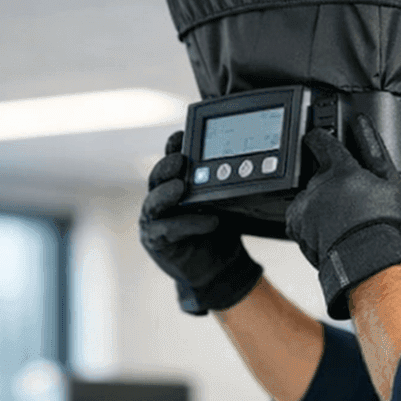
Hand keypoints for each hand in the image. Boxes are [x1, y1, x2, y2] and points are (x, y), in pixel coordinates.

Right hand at [140, 131, 262, 314]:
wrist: (218, 265)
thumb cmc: (219, 227)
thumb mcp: (223, 199)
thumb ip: (222, 181)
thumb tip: (246, 159)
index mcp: (173, 182)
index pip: (170, 160)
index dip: (173, 147)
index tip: (181, 135)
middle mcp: (160, 198)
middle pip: (157, 177)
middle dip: (167, 167)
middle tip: (179, 160)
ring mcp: (154, 220)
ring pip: (154, 202)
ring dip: (166, 193)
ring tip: (181, 187)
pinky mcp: (156, 241)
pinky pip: (167, 230)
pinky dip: (187, 224)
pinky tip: (209, 220)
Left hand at [285, 114, 400, 319]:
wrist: (368, 262)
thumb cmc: (382, 225)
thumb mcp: (390, 180)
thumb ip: (373, 147)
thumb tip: (362, 124)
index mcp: (339, 169)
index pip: (320, 139)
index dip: (320, 135)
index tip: (320, 137)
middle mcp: (317, 185)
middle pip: (317, 172)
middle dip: (330, 180)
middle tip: (350, 196)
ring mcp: (305, 206)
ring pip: (309, 195)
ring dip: (320, 201)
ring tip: (342, 217)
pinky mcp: (297, 227)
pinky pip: (299, 216)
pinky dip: (309, 220)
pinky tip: (328, 227)